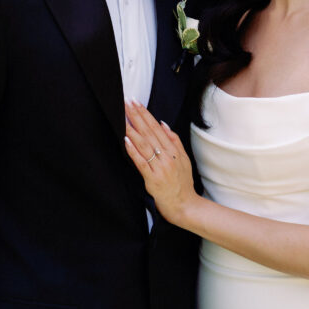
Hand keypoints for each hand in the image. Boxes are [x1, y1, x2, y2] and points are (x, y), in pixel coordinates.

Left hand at [124, 101, 195, 225]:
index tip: (136, 102)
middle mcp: (167, 156)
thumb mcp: (184, 159)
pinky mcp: (153, 179)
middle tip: (127, 102)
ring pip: (144, 144)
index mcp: (174, 151)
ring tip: (123, 117)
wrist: (185, 205)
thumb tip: (163, 123)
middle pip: (150, 132)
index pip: (157, 128)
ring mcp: (160, 167)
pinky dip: (133, 150)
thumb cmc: (183, 183)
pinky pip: (141, 162)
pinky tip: (126, 140)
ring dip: (133, 129)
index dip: (145, 114)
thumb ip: (174, 141)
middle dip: (137, 116)